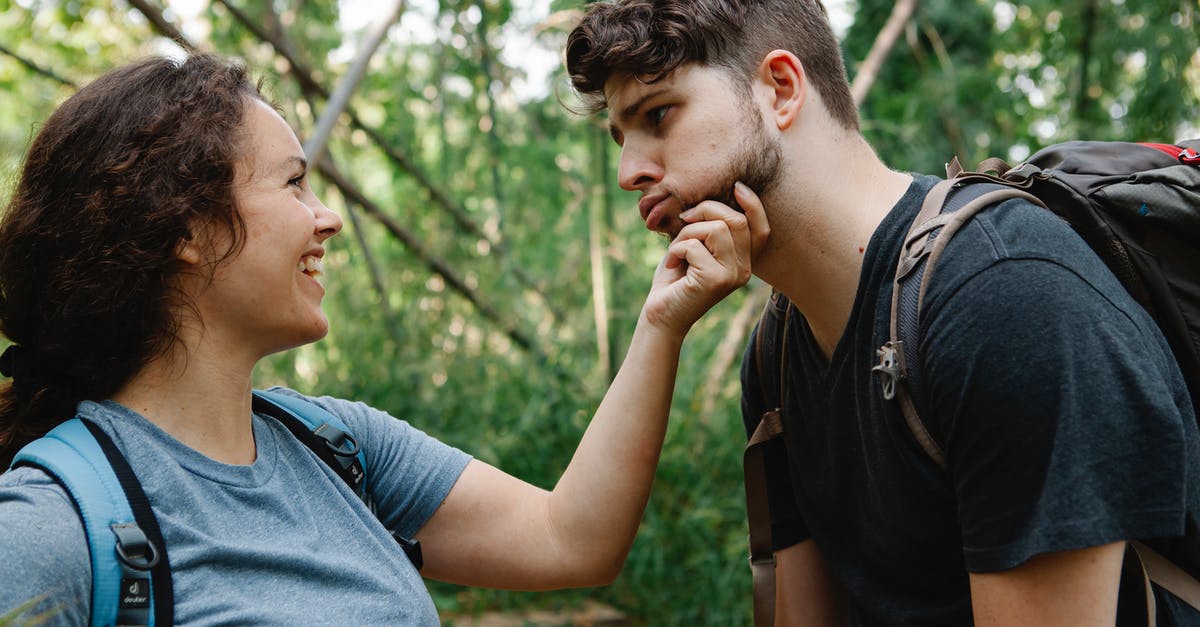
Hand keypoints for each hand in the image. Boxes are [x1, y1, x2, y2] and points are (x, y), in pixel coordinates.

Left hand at [642, 182, 768, 334]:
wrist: (661, 314)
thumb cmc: (675, 278)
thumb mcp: (695, 246)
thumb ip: (708, 227)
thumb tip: (712, 197)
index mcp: (743, 261)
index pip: (761, 229)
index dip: (753, 205)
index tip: (736, 187)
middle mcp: (743, 270)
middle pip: (737, 220)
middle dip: (707, 209)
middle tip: (684, 219)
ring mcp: (732, 276)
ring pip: (717, 228)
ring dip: (688, 232)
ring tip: (676, 249)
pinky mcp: (715, 281)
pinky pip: (695, 245)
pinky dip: (676, 248)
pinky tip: (671, 263)